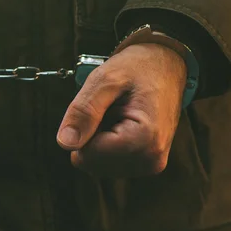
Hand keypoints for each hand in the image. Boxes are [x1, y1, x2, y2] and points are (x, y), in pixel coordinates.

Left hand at [56, 43, 186, 177]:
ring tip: (119, 114)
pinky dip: (108, 144)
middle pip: (92, 163)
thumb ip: (83, 111)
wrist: (166, 66)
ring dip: (100, 139)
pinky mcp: (147, 164)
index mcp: (144, 139)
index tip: (104, 106)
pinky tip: (122, 124)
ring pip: (98, 165)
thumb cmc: (137, 68)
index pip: (87, 155)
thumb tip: (65, 143)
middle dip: (92, 135)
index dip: (84, 128)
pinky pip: (110, 162)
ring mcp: (151, 165)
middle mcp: (151, 159)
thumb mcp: (105, 79)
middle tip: (112, 109)